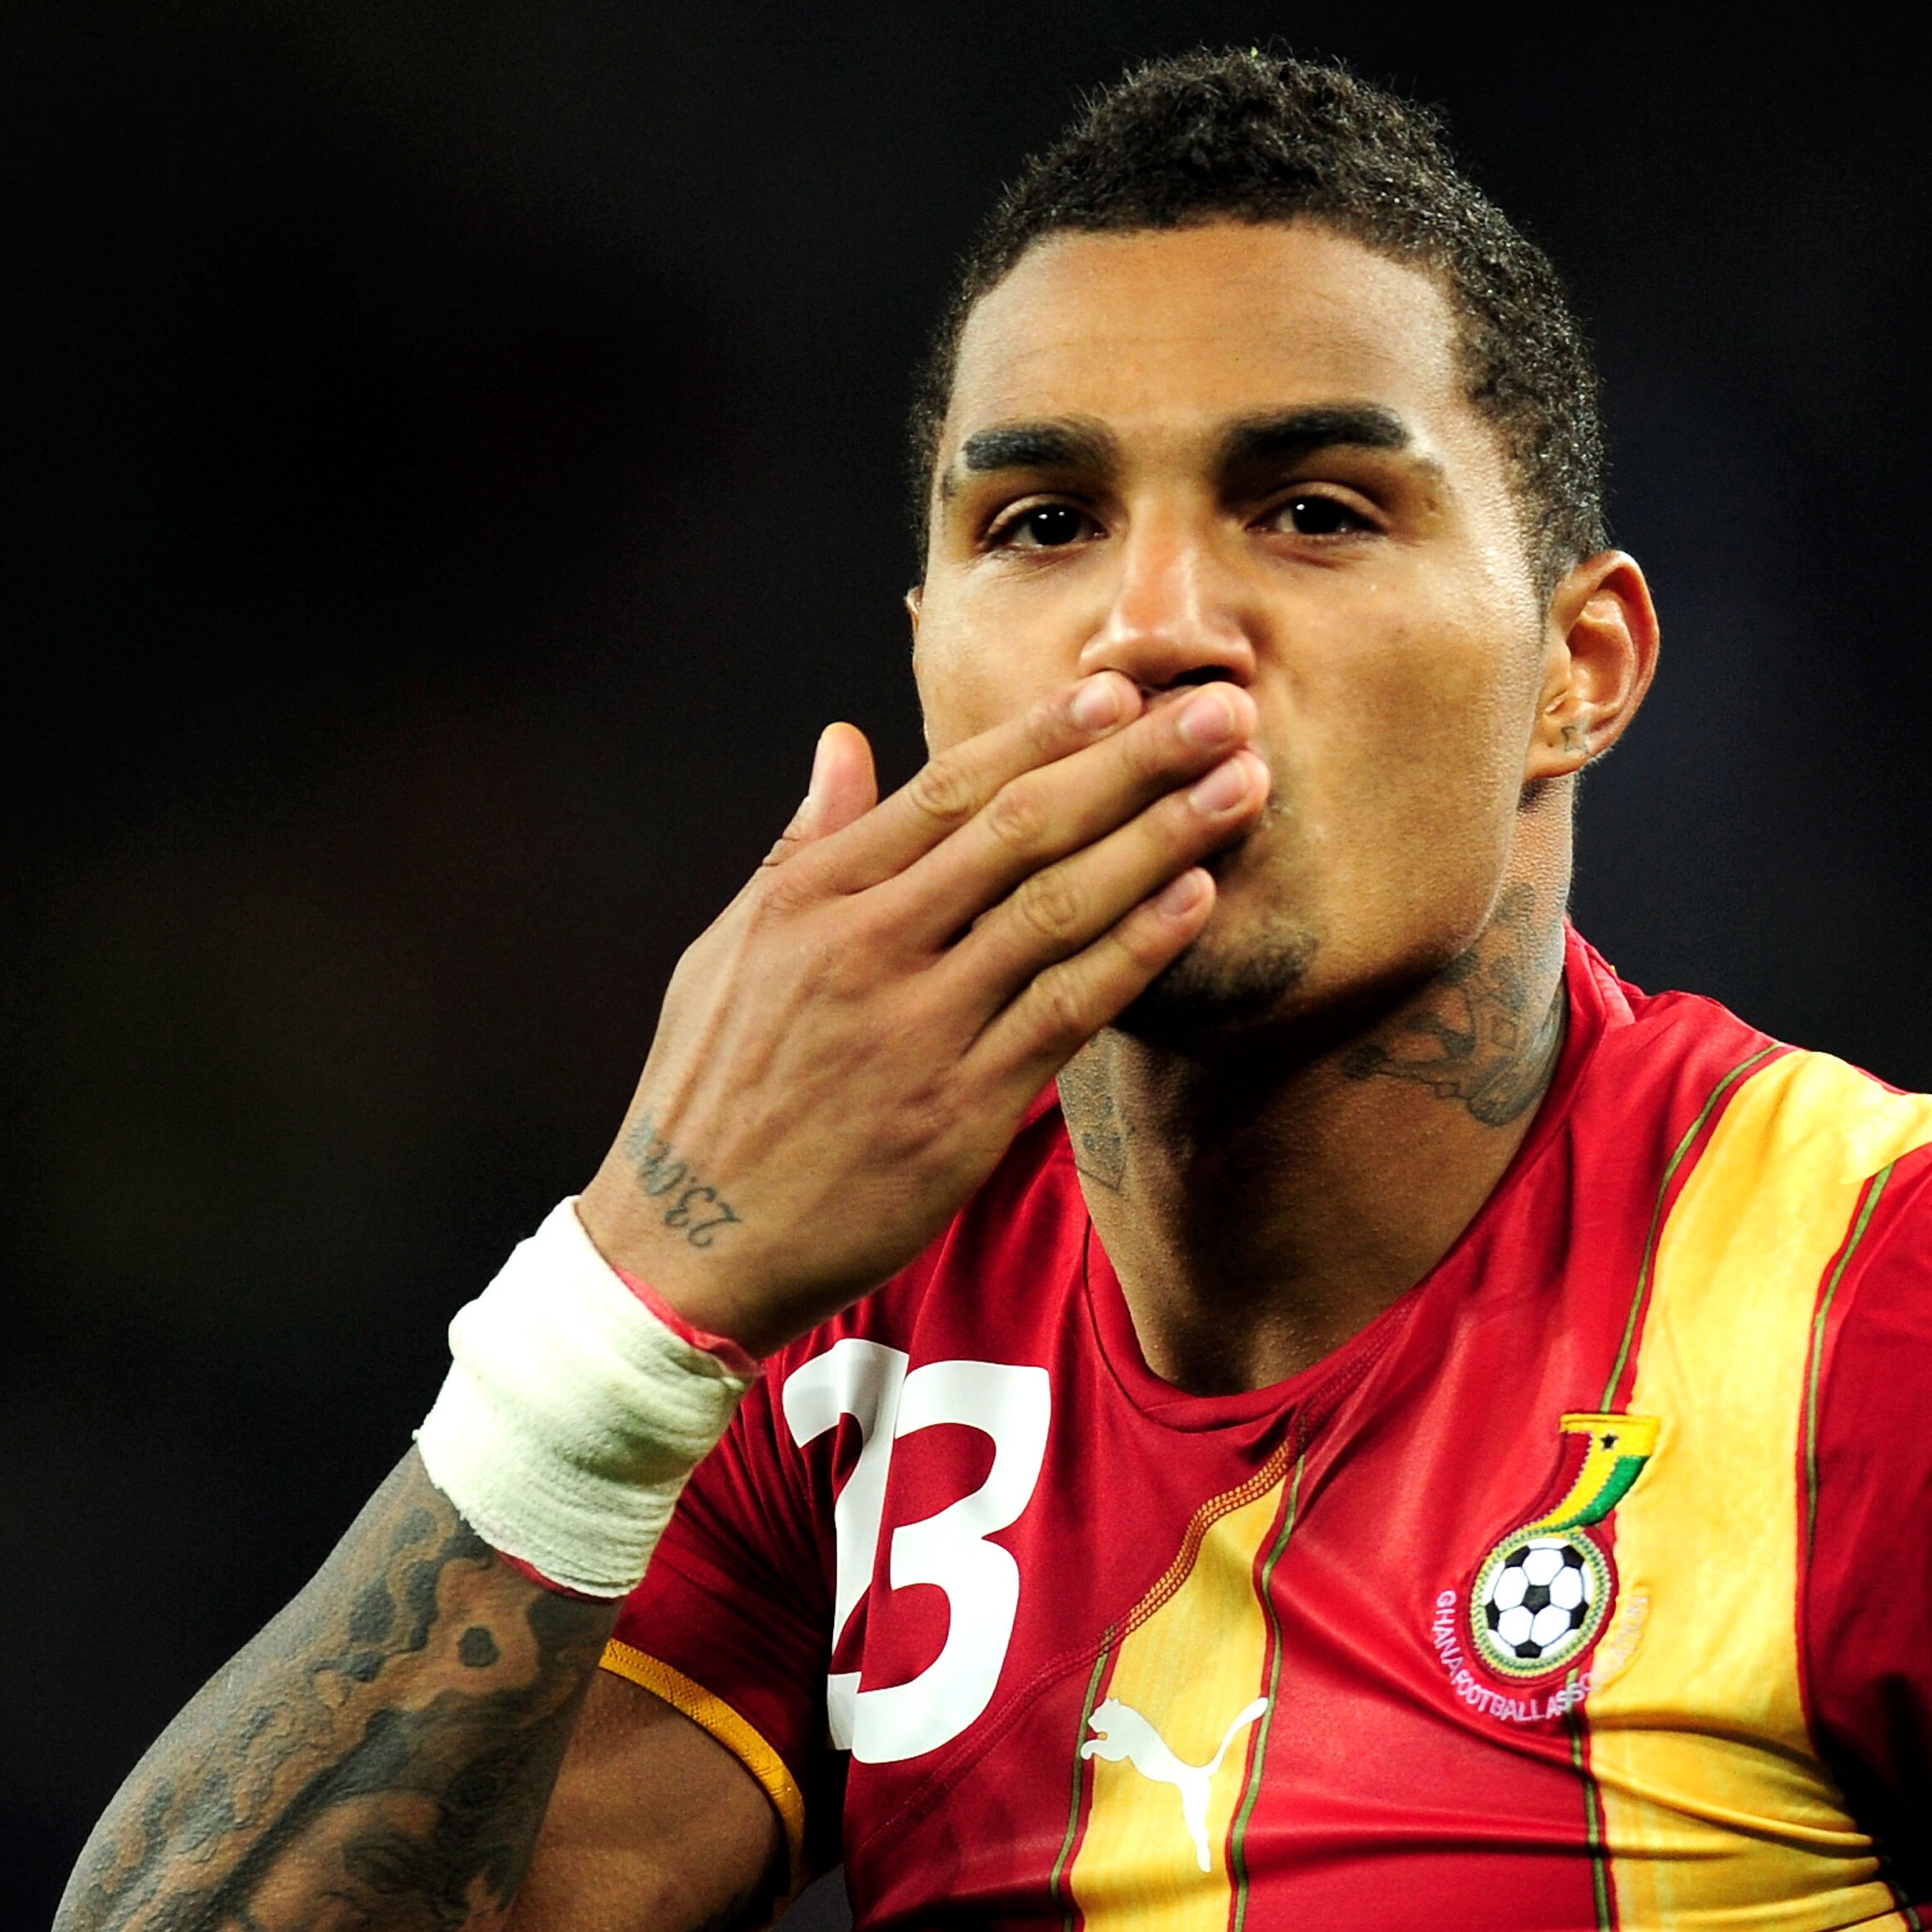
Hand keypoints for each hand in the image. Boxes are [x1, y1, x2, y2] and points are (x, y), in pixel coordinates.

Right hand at [578, 672, 1265, 1353]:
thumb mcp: (728, 949)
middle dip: (1131, 763)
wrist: (692, 1244)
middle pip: (1021, 831)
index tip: (1117, 687)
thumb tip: (844, 739)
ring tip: (1238, 786)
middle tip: (1220, 710)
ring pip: (1059, 909)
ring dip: (1160, 840)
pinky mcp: (963, 1111)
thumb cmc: (711, 1092)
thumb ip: (802, 842)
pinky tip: (1196, 898)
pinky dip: (1136, 949)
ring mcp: (920, 1029)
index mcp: (812, 900)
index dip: (1041, 735)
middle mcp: (868, 949)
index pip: (946, 791)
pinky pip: (1068, 1012)